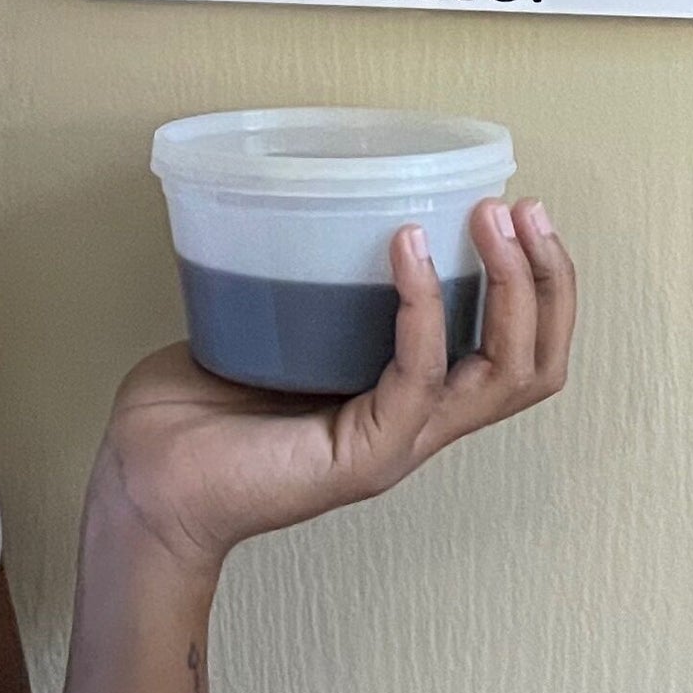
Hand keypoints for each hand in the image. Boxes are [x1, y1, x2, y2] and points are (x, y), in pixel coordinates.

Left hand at [84, 197, 574, 578]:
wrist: (143, 485)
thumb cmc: (192, 414)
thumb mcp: (273, 330)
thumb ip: (310, 285)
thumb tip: (314, 207)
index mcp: (407, 399)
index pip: (518, 355)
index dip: (540, 286)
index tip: (520, 211)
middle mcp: (417, 423)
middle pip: (535, 366)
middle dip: (548, 282)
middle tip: (527, 209)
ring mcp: (396, 443)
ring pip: (504, 375)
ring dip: (511, 288)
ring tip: (492, 218)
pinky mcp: (364, 455)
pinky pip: (419, 376)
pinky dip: (423, 306)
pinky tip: (407, 247)